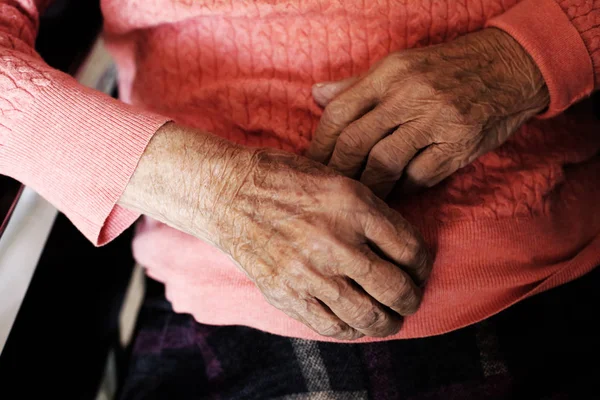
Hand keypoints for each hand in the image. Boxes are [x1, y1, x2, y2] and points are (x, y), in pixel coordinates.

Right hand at [121, 124, 431, 339]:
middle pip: (396, 288)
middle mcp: (337, 242)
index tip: (418, 269)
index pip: (411, 249)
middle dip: (411, 298)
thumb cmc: (284, 180)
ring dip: (388, 323)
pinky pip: (332, 327)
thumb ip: (371, 212)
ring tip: (390, 319)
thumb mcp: (336, 178)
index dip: (423, 265)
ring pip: (369, 315)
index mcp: (354, 206)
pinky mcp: (288, 294)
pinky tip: (355, 323)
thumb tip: (401, 247)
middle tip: (409, 297)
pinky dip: (352, 330)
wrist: (229, 194)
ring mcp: (311, 272)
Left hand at [308, 28, 549, 197]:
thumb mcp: (400, 66)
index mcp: (390, 73)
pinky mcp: (460, 144)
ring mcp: (437, 120)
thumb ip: (357, 85)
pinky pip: (420, 176)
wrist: (510, 66)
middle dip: (337, 170)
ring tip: (359, 195)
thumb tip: (316, 96)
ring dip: (367, 185)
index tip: (313, 164)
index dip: (319, 144)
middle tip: (330, 187)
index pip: (338, 111)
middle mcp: (410, 95)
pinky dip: (402, 189)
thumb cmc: (446, 69)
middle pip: (355, 142)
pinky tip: (395, 192)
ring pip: (384, 163)